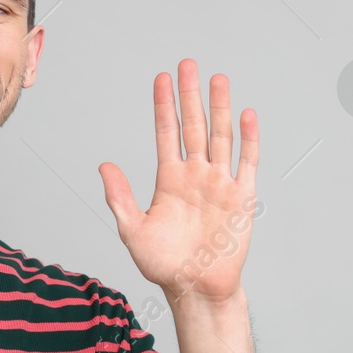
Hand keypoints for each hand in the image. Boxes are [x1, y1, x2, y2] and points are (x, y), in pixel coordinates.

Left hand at [98, 58, 259, 305]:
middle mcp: (196, 176)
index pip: (167, 133)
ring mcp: (220, 184)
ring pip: (220, 137)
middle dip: (190, 95)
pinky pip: (246, 162)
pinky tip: (246, 115)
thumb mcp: (133, 230)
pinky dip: (248, 139)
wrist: (196, 289)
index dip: (164, 105)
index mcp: (170, 180)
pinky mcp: (241, 197)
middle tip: (188, 64)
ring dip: (219, 108)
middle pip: (194, 126)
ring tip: (218, 79)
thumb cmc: (164, 265)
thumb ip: (120, 197)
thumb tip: (104, 166)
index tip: (162, 78)